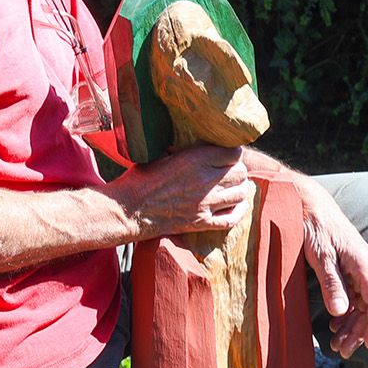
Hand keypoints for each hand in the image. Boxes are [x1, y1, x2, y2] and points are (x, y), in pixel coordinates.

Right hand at [109, 145, 254, 238]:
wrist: (128, 209)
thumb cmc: (139, 178)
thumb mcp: (162, 154)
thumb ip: (186, 151)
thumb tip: (198, 145)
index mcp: (196, 159)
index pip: (234, 153)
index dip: (233, 152)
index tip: (227, 154)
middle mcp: (205, 181)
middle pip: (240, 173)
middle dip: (237, 170)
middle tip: (230, 170)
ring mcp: (206, 204)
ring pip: (240, 194)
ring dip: (240, 189)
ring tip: (235, 186)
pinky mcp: (201, 222)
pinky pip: (231, 218)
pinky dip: (239, 211)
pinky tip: (239, 205)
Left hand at [297, 179, 367, 357]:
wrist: (308, 203)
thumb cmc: (314, 227)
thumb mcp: (319, 256)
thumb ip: (331, 283)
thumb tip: (340, 312)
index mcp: (364, 266)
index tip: (367, 345)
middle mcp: (367, 268)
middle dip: (358, 332)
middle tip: (342, 351)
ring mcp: (359, 268)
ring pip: (362, 304)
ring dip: (352, 325)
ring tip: (337, 344)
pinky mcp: (349, 267)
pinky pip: (354, 295)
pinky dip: (346, 312)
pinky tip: (336, 325)